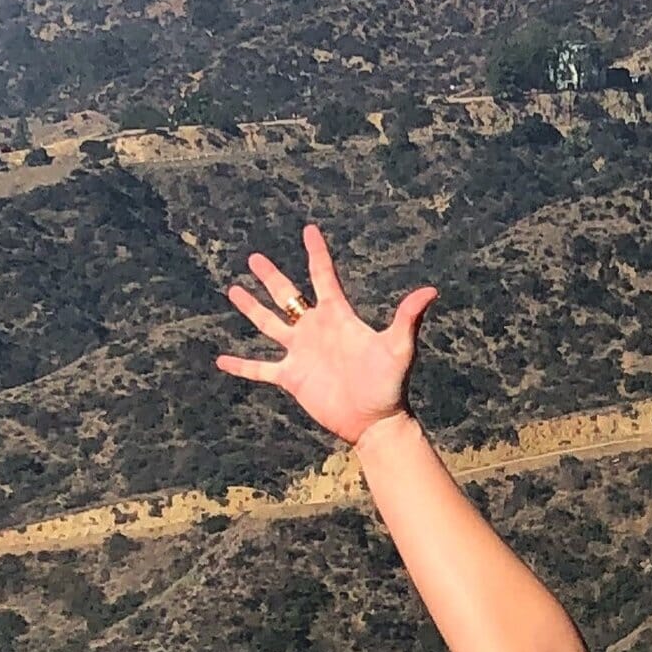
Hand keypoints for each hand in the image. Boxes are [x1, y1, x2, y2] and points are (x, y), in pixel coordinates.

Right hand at [217, 222, 437, 446]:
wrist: (375, 421)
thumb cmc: (390, 384)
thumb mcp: (399, 347)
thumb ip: (408, 318)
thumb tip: (431, 291)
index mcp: (337, 317)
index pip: (323, 277)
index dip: (316, 253)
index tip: (308, 230)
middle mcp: (315, 330)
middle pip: (287, 295)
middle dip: (271, 277)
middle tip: (254, 258)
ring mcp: (301, 353)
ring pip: (269, 324)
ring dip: (251, 308)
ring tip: (232, 290)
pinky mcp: (292, 378)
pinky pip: (260, 369)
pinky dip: (241, 366)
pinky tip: (221, 361)